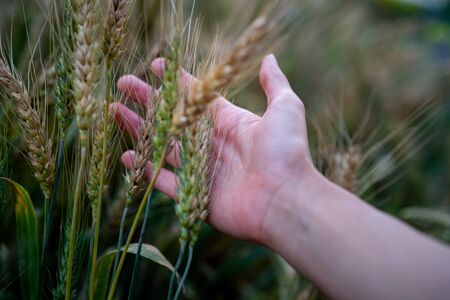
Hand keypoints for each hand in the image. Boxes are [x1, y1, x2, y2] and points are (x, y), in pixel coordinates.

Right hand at [110, 54, 313, 242]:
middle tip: (123, 84)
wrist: (287, 200)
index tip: (157, 65)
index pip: (196, 96)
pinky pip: (164, 181)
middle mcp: (212, 144)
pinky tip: (127, 155)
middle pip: (173, 118)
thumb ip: (273, 83)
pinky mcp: (195, 196)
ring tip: (115, 112)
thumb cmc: (287, 152)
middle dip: (147, 100)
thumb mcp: (285, 107)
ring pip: (163, 146)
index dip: (176, 81)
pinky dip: (146, 170)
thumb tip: (268, 57)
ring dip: (140, 129)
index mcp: (229, 121)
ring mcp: (202, 170)